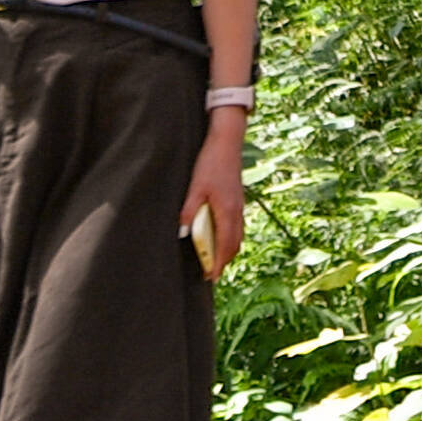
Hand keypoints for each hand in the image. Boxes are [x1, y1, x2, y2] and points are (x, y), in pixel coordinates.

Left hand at [181, 120, 250, 277]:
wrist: (227, 143)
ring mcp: (239, 206)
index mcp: (227, 211)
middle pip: (234, 244)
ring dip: (228, 250)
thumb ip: (189, 211)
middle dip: (224, 261)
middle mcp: (236, 211)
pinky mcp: (238, 200)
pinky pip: (237, 226)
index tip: (210, 277)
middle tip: (211, 273)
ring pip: (238, 236)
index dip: (218, 263)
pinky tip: (221, 237)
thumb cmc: (210, 163)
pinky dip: (231, 238)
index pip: (224, 245)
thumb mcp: (195, 187)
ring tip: (215, 259)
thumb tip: (182, 232)